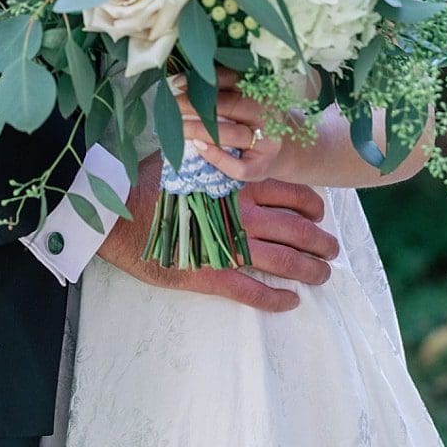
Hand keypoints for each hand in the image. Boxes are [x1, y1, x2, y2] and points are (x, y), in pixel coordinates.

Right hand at [98, 159, 338, 312]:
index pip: (293, 194)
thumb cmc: (147, 180)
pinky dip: (275, 299)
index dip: (313, 207)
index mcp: (240, 185)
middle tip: (332, 251)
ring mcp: (228, 246)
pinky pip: (251, 291)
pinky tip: (290, 302)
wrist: (114, 212)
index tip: (320, 216)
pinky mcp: (209, 275)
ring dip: (308, 271)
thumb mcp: (191, 155)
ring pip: (283, 261)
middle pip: (297, 230)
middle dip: (321, 243)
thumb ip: (218, 157)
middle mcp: (242, 214)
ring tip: (322, 276)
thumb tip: (231, 144)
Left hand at [173, 72, 284, 183]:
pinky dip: (216, 156)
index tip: (179, 82)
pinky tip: (198, 148)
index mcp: (264, 93)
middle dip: (197, 105)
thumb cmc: (260, 122)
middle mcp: (268, 116)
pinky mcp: (259, 168)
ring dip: (200, 130)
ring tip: (176, 127)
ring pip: (231, 134)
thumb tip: (185, 82)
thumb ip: (227, 91)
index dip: (206, 80)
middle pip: (231, 106)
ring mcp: (265, 144)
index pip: (235, 80)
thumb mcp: (252, 100)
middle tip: (172, 104)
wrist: (291, 153)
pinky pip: (236, 165)